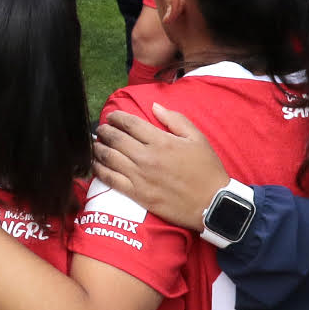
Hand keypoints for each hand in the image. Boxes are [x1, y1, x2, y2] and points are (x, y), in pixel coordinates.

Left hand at [91, 104, 227, 231]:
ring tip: (96, 144)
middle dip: (105, 131)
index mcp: (161, 141)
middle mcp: (147, 157)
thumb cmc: (207, 169)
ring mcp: (140, 177)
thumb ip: (175, 119)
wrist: (213, 203)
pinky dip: (99, 171)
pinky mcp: (137, 194)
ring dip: (99, 148)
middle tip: (101, 129)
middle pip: (116, 139)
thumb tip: (154, 106)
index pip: (130, 124)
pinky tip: (95, 165)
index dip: (117, 118)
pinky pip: (111, 180)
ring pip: (110, 158)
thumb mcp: (197, 138)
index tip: (112, 116)